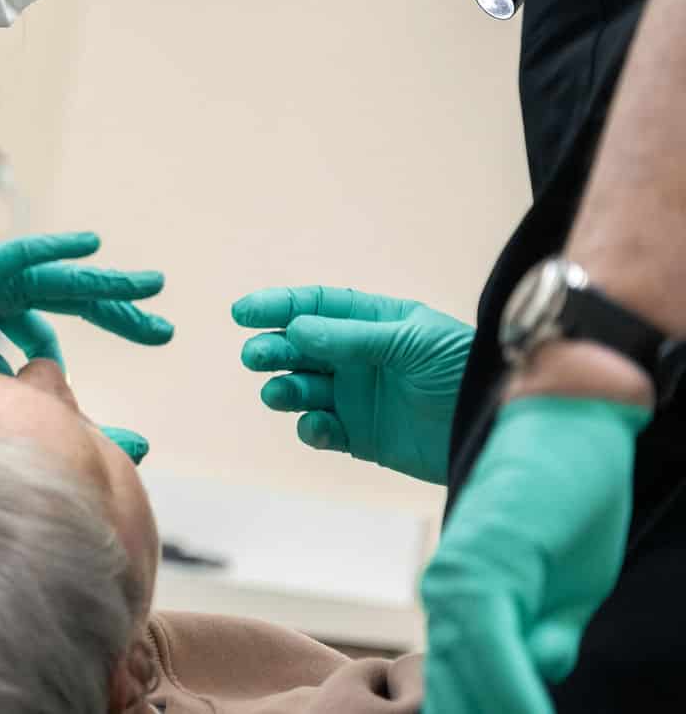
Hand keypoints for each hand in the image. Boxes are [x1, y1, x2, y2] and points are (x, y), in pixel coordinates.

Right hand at [0, 209, 172, 377]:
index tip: (73, 380)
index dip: (63, 351)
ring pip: (61, 280)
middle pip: (68, 300)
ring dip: (109, 284)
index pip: (39, 326)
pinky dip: (56, 250)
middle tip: (163, 331)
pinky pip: (22, 259)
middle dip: (116, 315)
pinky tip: (93, 244)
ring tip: (155, 287)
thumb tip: (11, 374)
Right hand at [232, 285, 471, 482]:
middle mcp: (360, 357)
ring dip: (284, 388)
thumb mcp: (411, 343)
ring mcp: (358, 397)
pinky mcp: (362, 436)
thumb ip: (353, 338)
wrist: (498, 427)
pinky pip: (322, 429)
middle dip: (273, 348)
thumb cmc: (464, 370)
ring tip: (280, 393)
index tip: (243, 313)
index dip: (278, 307)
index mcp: (374, 323)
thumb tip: (296, 328)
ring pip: (302, 388)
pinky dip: (311, 428)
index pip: (316, 308)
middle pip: (300, 347)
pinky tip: (317, 426)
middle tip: (255, 356)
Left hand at [419, 396, 648, 711]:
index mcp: (463, 603)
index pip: (463, 689)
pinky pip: (489, 643)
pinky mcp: (481, 564)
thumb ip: (543, 632)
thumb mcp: (567, 588)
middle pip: (457, 691)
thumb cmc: (568, 501)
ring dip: (493, 712)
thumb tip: (536, 669)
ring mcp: (459, 579)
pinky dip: (508, 689)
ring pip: (468, 677)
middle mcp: (448, 595)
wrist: (572, 422)